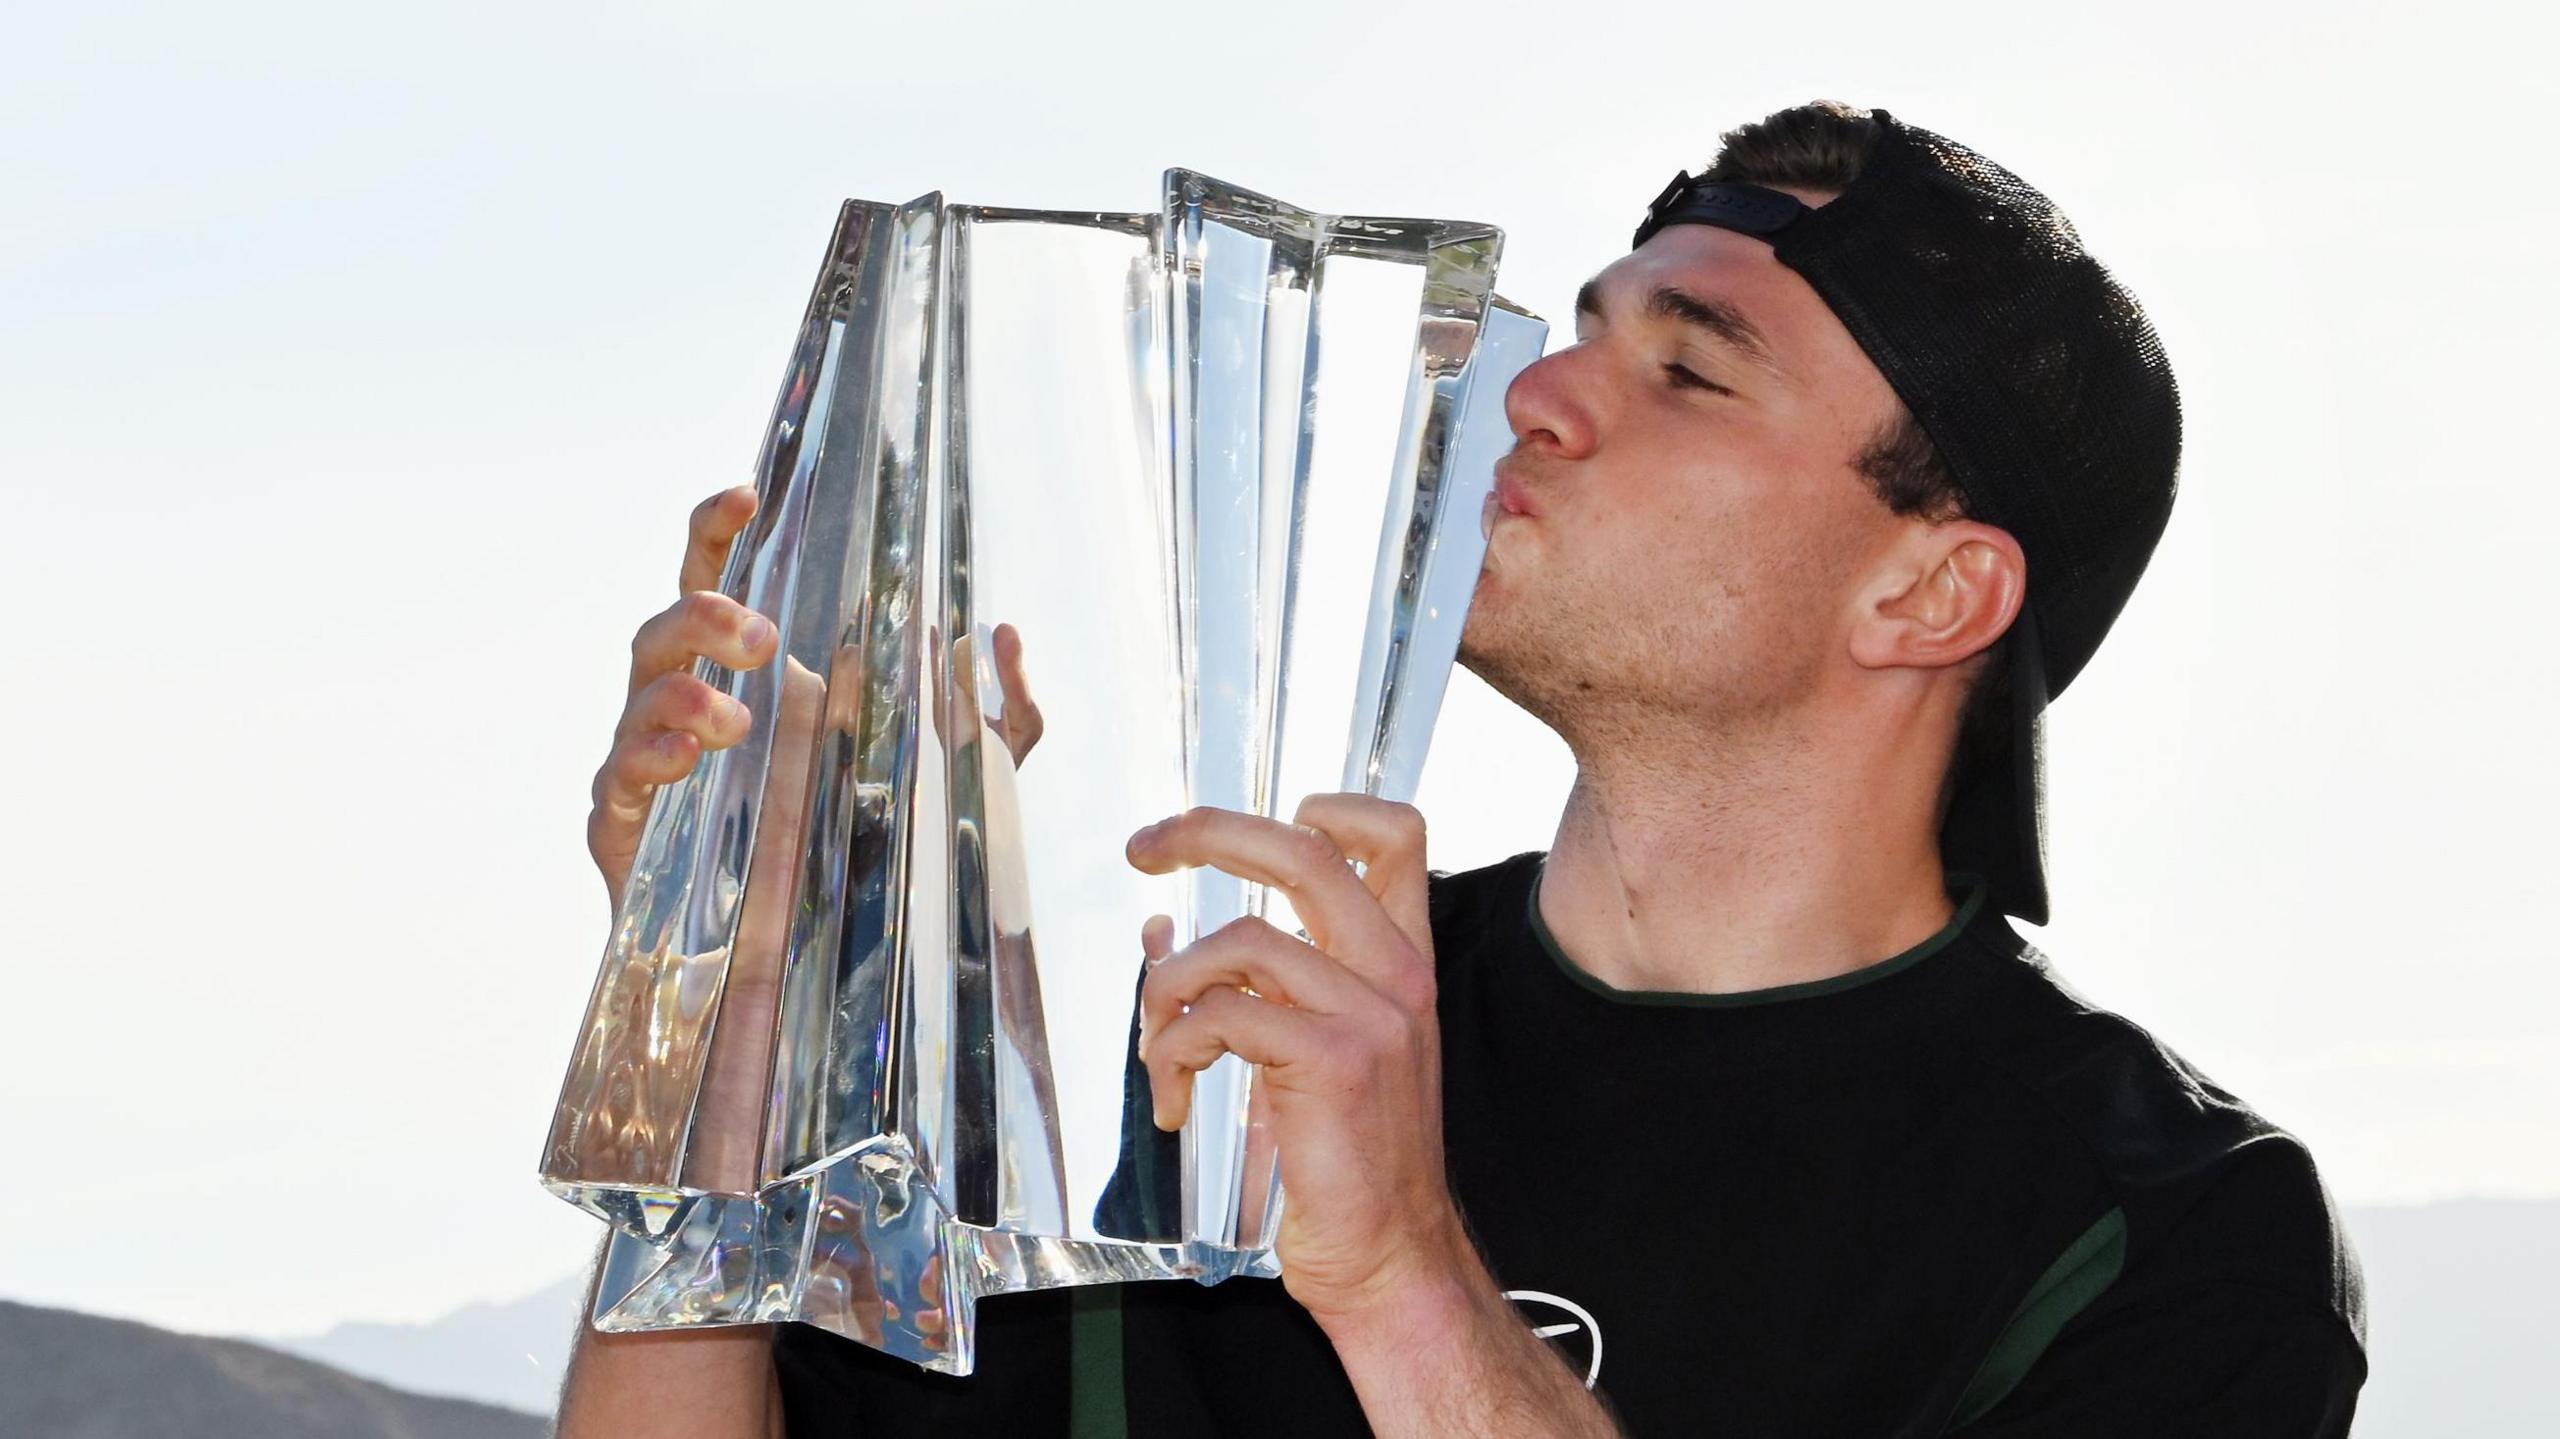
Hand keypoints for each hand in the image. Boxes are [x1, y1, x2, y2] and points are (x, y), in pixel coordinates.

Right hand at [586, 485, 1045, 910]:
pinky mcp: (626, 827)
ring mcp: (651, 761)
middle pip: (667, 625)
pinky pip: (617, 776)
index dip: (719, 529)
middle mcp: (691, 703)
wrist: (805, 961)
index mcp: (754, 674)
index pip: (718, 578)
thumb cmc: (865, 845)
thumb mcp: (958, 779)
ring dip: (680, 690)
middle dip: (704, 614)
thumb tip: (1003, 634)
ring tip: (734, 718)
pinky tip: (689, 757)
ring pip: (638, 693)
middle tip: (760, 637)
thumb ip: (999, 712)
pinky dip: (647, 757)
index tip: (747, 493)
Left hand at [1125, 794, 1472, 1323]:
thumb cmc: (1350, 1164)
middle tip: (1145, 848)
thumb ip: (1277, 987)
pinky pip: (1220, 1016)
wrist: (1390, 1258)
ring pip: (1241, 939)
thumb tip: (1170, 936)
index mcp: (1404, 964)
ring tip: (1157, 1049)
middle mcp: (1397, 975)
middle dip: (1208, 832)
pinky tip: (1173, 1102)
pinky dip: (1172, 1052)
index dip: (1323, 807)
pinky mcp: (1331, 1060)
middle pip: (1305, 850)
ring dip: (1170, 987)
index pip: (1393, 836)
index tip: (1250, 827)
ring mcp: (1370, 1014)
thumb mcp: (1328, 1051)